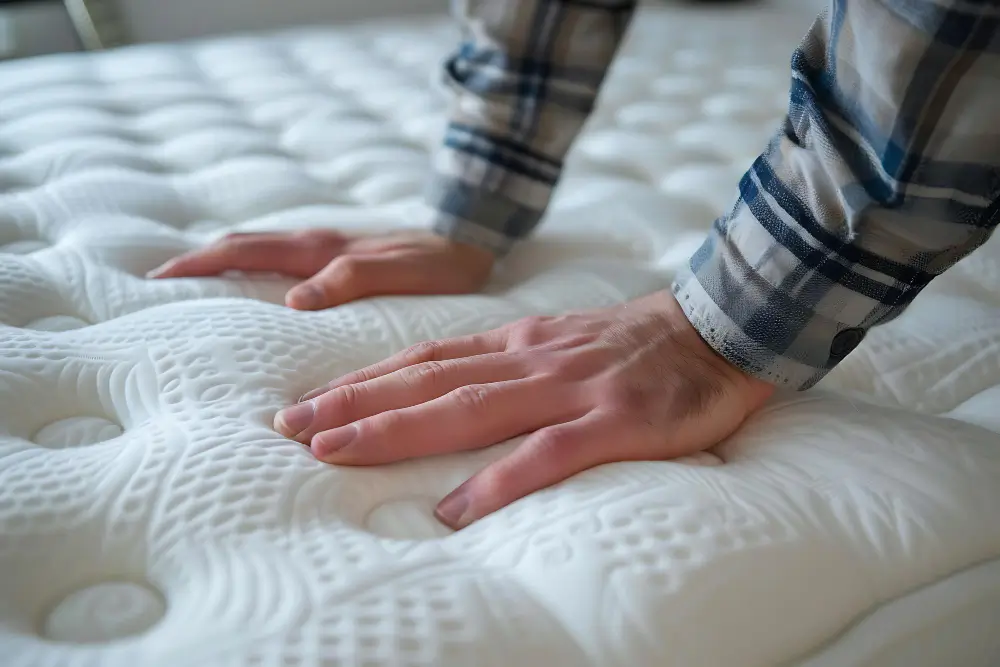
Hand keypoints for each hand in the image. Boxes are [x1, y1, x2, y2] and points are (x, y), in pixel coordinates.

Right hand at [147, 229, 494, 308]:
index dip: (201, 263)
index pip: (245, 250)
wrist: (470, 243)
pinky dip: (253, 270)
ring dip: (222, 263)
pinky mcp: (339, 259)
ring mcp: (326, 250)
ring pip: (261, 251)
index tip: (158, 280)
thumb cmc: (438, 263)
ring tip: (190, 289)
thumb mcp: (399, 274)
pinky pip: (283, 262)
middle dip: (199, 261)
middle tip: (158, 286)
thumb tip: (293, 302)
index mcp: (321, 249)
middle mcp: (316, 246)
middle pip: (243, 247)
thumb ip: (350, 280)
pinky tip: (251, 291)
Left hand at [274, 289, 774, 528]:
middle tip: (290, 428)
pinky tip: (455, 511)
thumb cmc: (637, 344)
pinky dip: (497, 480)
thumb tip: (452, 396)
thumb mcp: (562, 341)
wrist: (719, 326)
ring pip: (469, 409)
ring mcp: (570, 388)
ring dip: (398, 430)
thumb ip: (510, 364)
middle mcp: (530, 360)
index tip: (308, 402)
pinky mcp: (613, 419)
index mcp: (518, 343)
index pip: (425, 360)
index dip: (363, 381)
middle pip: (427, 382)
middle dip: (354, 404)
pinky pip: (548, 453)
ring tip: (336, 451)